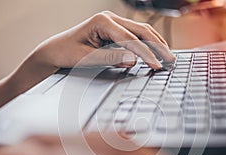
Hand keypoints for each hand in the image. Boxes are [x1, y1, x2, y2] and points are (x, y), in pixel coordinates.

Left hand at [0, 11, 174, 116]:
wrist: (55, 50)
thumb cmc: (66, 52)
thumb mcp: (86, 58)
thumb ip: (110, 58)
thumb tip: (133, 59)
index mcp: (101, 21)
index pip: (130, 39)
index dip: (145, 53)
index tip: (156, 65)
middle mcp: (109, 19)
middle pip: (141, 30)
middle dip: (157, 46)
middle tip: (170, 60)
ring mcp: (112, 23)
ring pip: (141, 31)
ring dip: (156, 44)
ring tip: (168, 56)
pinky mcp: (114, 30)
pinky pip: (136, 35)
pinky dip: (148, 44)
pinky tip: (156, 51)